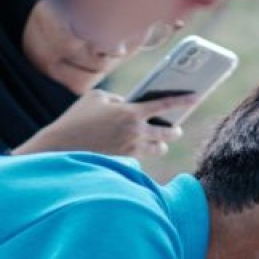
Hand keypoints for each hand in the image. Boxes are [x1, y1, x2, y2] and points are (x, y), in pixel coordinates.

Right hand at [13, 90, 192, 156]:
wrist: (61, 147)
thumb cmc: (76, 119)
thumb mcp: (95, 98)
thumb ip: (117, 99)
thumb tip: (129, 105)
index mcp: (130, 111)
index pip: (165, 104)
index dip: (183, 100)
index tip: (197, 96)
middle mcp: (135, 132)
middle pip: (167, 133)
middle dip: (174, 131)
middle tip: (175, 128)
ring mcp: (130, 149)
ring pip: (158, 150)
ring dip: (160, 146)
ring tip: (159, 143)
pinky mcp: (124, 162)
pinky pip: (142, 157)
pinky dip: (142, 152)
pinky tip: (140, 149)